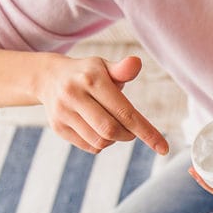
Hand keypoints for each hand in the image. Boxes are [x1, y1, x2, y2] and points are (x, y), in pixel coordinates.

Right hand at [35, 55, 167, 155]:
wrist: (48, 77)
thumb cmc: (88, 73)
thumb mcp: (104, 66)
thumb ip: (122, 69)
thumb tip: (136, 63)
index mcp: (91, 79)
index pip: (125, 111)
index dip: (146, 132)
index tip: (163, 148)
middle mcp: (74, 95)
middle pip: (111, 130)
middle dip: (129, 135)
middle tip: (132, 130)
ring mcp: (63, 112)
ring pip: (100, 141)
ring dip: (115, 139)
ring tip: (113, 126)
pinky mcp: (58, 127)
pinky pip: (90, 147)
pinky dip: (101, 143)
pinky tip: (98, 129)